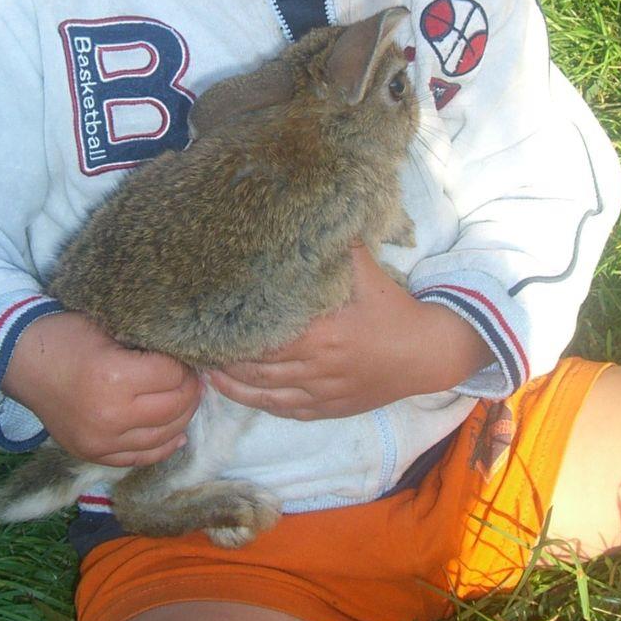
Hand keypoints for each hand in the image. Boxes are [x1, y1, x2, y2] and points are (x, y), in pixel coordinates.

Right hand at [1, 311, 200, 465]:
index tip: (184, 357)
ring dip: (181, 417)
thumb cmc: (66, 336)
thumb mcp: (109, 327)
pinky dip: (163, 446)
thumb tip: (188, 357)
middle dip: (189, 390)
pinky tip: (175, 433)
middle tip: (191, 377)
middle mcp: (110, 415)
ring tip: (184, 399)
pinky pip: (141, 458)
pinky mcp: (93, 454)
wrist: (20, 362)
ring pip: (164, 436)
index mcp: (115, 377)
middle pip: (174, 407)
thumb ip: (147, 344)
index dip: (184, 364)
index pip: (173, 376)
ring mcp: (101, 441)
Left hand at [207, 245, 490, 419]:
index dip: (231, 334)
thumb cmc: (394, 310)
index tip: (205, 321)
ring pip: (264, 393)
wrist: (427, 354)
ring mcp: (320, 392)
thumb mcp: (367, 273)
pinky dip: (257, 403)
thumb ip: (339, 247)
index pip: (262, 338)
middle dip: (223, 359)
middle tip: (194, 346)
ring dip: (233, 384)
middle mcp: (315, 367)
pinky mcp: (327, 408)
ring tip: (205, 371)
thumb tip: (315, 211)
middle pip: (255, 368)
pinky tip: (238, 393)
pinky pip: (284, 409)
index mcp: (320, 334)